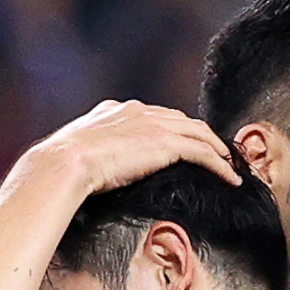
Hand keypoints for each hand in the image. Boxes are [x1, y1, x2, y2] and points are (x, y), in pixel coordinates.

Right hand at [31, 98, 239, 202]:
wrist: (63, 165)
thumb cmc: (60, 169)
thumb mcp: (76, 155)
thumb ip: (91, 156)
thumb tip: (87, 173)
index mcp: (116, 111)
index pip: (155, 116)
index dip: (174, 130)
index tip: (184, 144)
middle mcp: (138, 112)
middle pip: (181, 120)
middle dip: (202, 136)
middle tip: (217, 153)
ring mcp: (153, 125)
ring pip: (198, 133)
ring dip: (217, 149)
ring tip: (230, 165)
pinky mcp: (165, 144)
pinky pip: (203, 152)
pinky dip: (220, 164)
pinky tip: (229, 178)